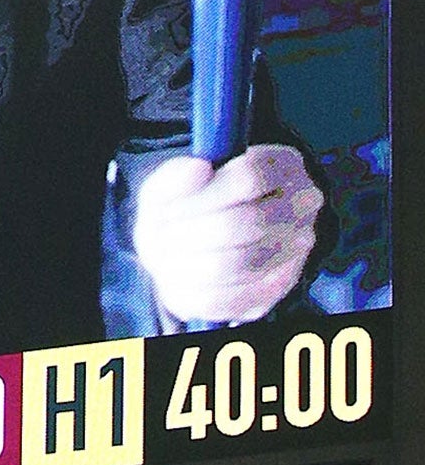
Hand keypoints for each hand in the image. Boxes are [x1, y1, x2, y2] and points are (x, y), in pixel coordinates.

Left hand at [133, 147, 321, 322]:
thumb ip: (175, 175)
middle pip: (245, 223)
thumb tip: (198, 168)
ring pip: (239, 264)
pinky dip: (196, 290)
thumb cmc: (186, 208)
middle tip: (163, 237)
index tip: (170, 209)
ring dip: (189, 263)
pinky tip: (184, 276)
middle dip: (190, 233)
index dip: (202, 197)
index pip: (249, 178)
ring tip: (169, 256)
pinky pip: (232, 298)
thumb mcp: (170, 184)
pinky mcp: (279, 288)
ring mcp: (298, 248)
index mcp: (281, 166)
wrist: (200, 245)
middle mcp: (301, 206)